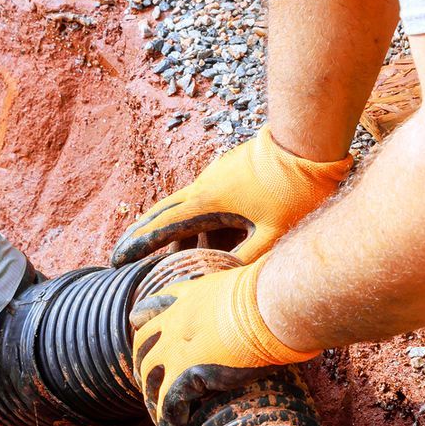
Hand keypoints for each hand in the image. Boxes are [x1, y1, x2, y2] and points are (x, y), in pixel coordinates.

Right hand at [111, 126, 350, 265]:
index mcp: (208, 201)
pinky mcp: (230, 172)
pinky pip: (207, 201)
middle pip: (165, 213)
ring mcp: (216, 176)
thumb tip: (223, 283)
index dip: (138, 245)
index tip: (117, 259)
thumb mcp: (273, 233)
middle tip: (124, 254)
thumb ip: (247, 260)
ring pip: (187, 207)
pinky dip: (200, 221)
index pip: (163, 227)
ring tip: (172, 258)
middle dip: (144, 235)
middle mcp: (205, 186)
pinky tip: (212, 238)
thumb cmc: (294, 189)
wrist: (307, 142)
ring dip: (178, 231)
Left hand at [129, 257, 319, 425]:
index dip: (145, 326)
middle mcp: (175, 321)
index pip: (152, 310)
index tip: (141, 336)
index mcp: (187, 298)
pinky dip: (167, 421)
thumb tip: (258, 291)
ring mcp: (178, 346)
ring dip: (152, 398)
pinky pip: (169, 403)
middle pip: (144, 346)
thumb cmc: (271, 295)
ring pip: (150, 376)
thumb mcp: (242, 283)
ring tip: (160, 416)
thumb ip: (237, 292)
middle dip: (143, 367)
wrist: (272, 305)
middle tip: (150, 386)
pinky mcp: (188, 371)